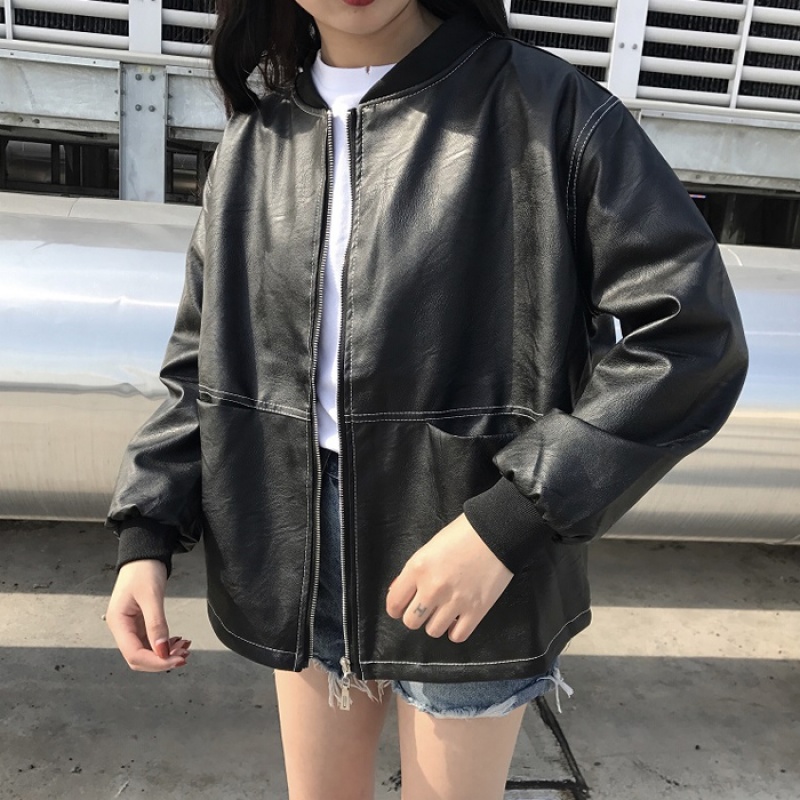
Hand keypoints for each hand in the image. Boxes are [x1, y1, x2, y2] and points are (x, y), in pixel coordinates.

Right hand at [106, 559, 190, 671]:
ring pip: (146, 651)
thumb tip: (163, 651)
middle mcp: (122, 628)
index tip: (178, 659)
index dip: (156, 662)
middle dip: (162, 660)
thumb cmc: (143, 570)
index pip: (134, 655)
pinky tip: (178, 641)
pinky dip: (164, 644)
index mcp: (118, 623)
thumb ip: (156, 624)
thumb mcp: (151, 596)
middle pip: (139, 657)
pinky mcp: (139, 623)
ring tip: (184, 647)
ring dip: (165, 654)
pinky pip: (151, 641)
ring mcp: (130, 626)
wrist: (144, 555)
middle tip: (184, 654)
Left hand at [386, 514, 512, 642]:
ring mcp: (455, 601)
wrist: (495, 532)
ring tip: (444, 610)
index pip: (394, 603)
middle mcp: (433, 588)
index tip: (402, 607)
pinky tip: (457, 619)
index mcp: (418, 568)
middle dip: (416, 615)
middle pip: (411, 621)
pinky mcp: (476, 611)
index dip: (396, 607)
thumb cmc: (463, 535)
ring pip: (433, 631)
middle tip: (425, 607)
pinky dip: (455, 630)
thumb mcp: (429, 548)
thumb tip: (399, 592)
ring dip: (436, 622)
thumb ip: (413, 572)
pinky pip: (457, 636)